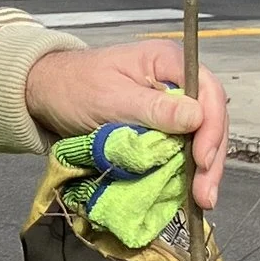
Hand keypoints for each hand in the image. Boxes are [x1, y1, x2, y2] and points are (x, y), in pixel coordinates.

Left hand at [24, 34, 227, 212]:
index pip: (207, 90)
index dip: (211, 125)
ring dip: (204, 169)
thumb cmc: (74, 87)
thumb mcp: (111, 97)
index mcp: (167, 61)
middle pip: (211, 117)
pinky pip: (183, 148)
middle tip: (206, 192)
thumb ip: (153, 107)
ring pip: (201, 136)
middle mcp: (176, 81)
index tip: (202, 158)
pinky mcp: (161, 127)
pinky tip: (190, 192)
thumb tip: (196, 117)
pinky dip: (188, 170)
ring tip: (203, 199)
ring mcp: (171, 105)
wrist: (47, 94)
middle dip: (212, 156)